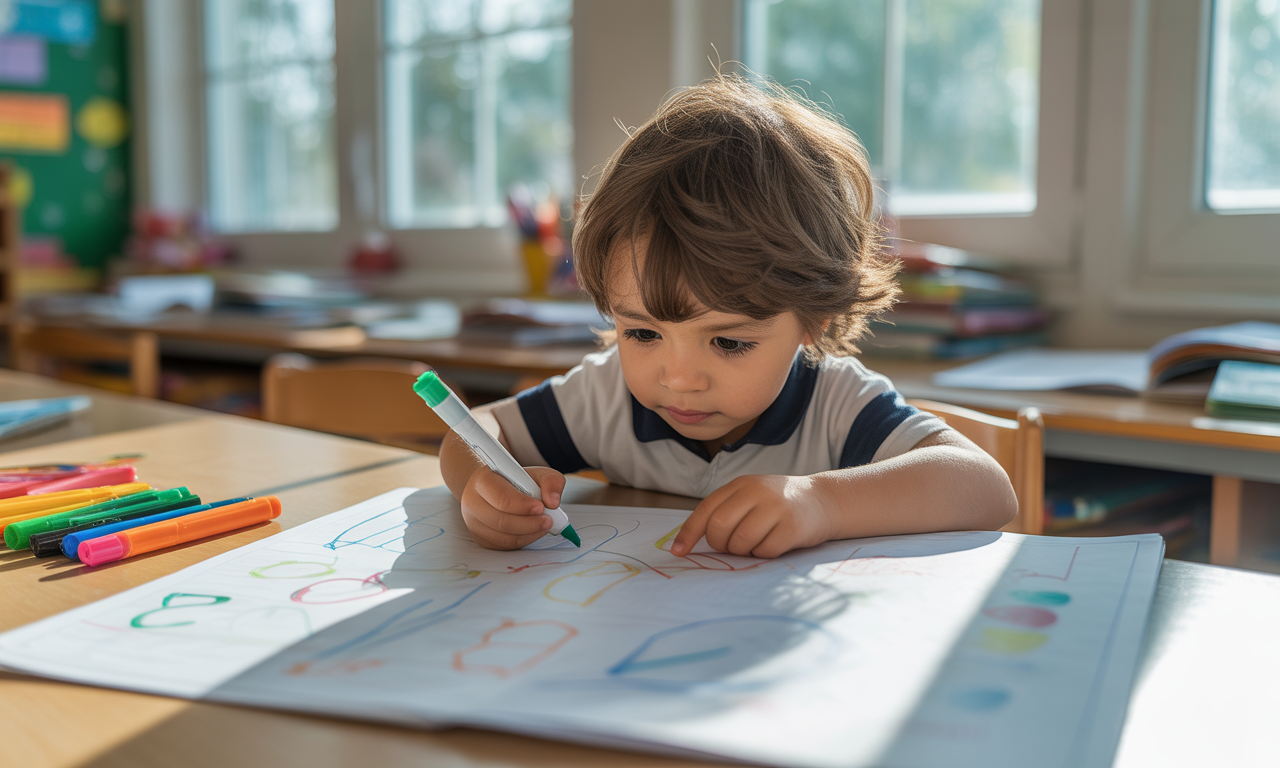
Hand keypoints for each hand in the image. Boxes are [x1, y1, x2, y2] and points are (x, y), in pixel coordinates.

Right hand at [460, 466, 565, 549]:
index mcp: (483, 480)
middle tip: (548, 521)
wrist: (495, 487)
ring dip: (529, 534)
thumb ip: (551, 482)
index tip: (541, 507)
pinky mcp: (480, 537)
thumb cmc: (516, 480)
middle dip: (529, 524)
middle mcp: (472, 501)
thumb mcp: (536, 473)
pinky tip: (533, 532)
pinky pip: (503, 546)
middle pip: (500, 521)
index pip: (501, 498)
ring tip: (544, 525)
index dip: (522, 505)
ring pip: (502, 537)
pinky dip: (522, 541)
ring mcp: (473, 522)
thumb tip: (553, 502)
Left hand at [671, 475, 832, 558]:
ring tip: (756, 543)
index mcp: (741, 484)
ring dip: (744, 551)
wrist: (822, 500)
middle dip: (720, 545)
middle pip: (720, 527)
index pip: (706, 509)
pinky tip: (774, 544)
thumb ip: (725, 511)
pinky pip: (764, 551)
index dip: (688, 533)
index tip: (678, 552)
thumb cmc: (778, 504)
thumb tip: (688, 541)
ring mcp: (776, 508)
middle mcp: (757, 492)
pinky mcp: (793, 527)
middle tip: (733, 546)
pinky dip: (764, 554)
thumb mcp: (750, 497)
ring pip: (741, 542)